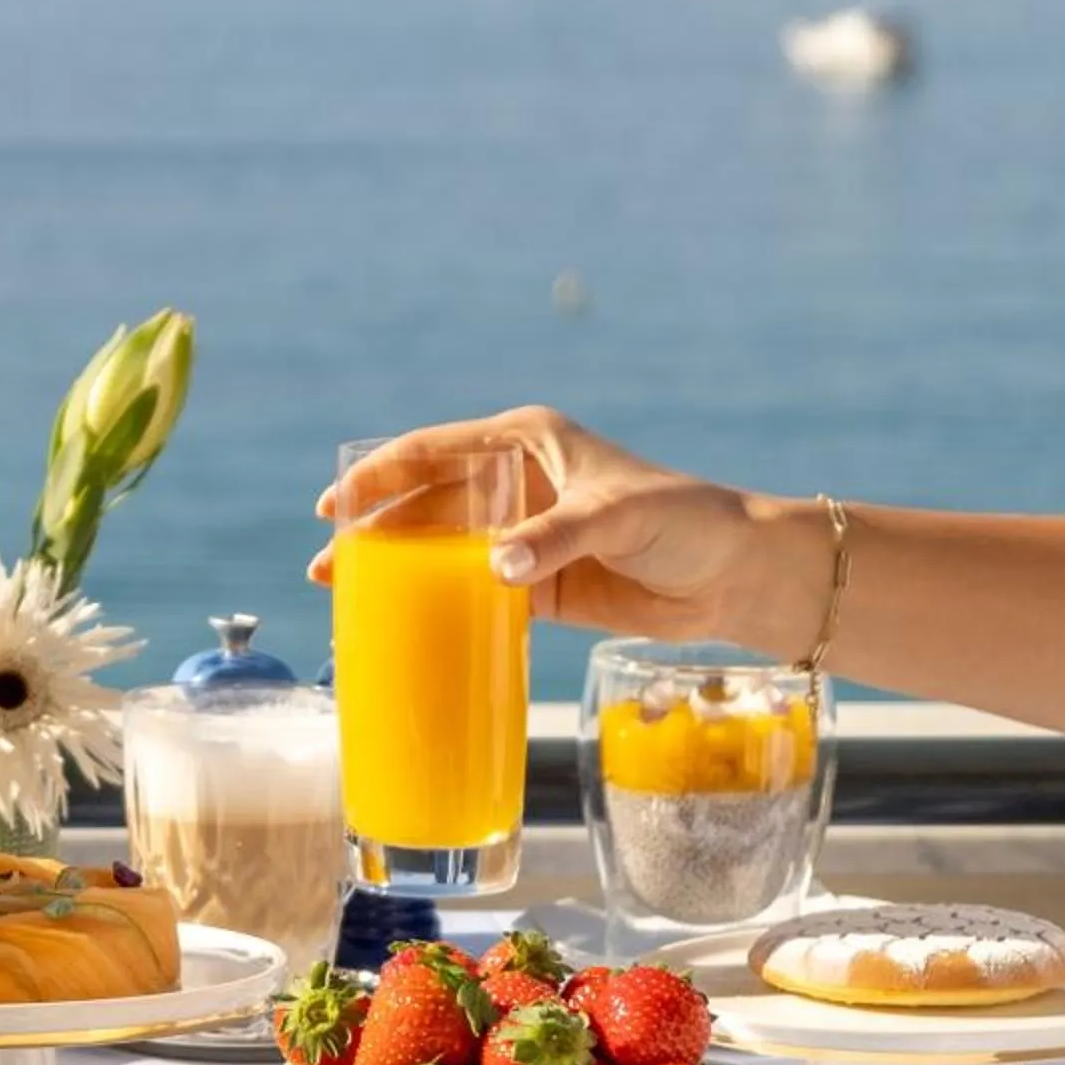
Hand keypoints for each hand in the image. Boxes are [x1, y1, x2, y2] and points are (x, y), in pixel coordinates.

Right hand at [311, 407, 810, 641]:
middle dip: (373, 529)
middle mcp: (516, 483)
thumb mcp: (615, 517)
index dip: (379, 475)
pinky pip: (472, 590)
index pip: (434, 452)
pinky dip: (437, 603)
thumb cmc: (683, 521)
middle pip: (425, 503)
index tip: (336, 504)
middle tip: (328, 563)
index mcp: (526, 442)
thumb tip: (493, 569)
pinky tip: (402, 622)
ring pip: (440, 548)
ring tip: (344, 593)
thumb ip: (553, 539)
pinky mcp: (536, 583)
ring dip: (395, 568)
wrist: (735, 573)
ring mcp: (522, 534)